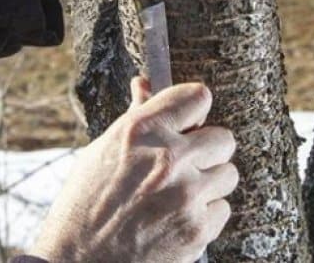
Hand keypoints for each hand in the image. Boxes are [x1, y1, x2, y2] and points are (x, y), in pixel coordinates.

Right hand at [30, 78, 237, 262]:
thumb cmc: (84, 204)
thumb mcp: (102, 151)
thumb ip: (136, 118)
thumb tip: (145, 84)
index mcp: (140, 130)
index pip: (198, 97)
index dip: (194, 109)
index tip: (189, 119)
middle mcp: (168, 158)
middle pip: (224, 138)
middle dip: (207, 149)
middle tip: (185, 163)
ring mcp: (186, 196)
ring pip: (228, 174)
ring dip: (208, 183)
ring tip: (177, 194)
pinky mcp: (197, 230)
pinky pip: (222, 209)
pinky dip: (204, 214)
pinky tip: (175, 218)